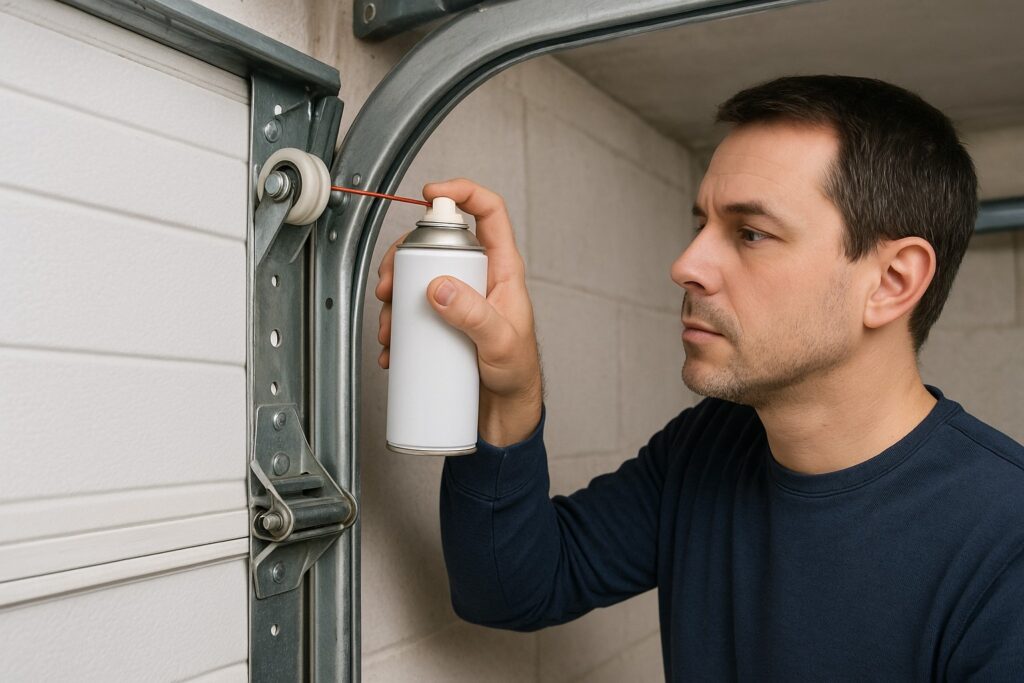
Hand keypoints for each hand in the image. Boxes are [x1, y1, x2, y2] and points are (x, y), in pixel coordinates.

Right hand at [375, 178, 542, 445]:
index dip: (464, 193)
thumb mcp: (499, 343)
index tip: (432, 194)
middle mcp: (478, 278)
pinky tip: (391, 344)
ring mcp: (458, 300)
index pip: (489, 213)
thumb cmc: (517, 375)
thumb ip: (473, 315)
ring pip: (418, 277)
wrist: (504, 414)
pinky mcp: (441, 323)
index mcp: (502, 270)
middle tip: (388, 286)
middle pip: (437, 243)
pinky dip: (395, 323)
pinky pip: (412, 311)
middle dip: (405, 258)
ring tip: (390, 328)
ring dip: (393, 297)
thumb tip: (439, 286)